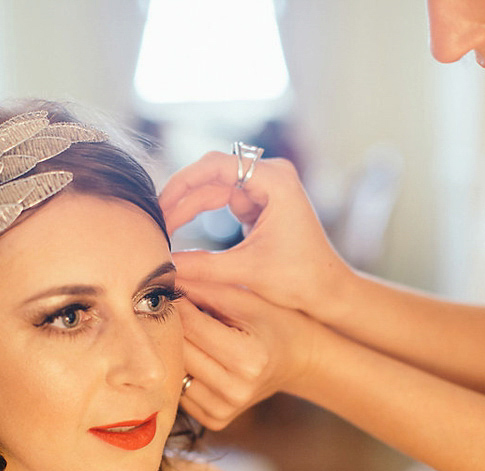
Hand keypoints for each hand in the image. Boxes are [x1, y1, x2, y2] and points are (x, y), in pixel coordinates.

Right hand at [161, 151, 347, 320]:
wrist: (329, 291)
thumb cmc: (299, 279)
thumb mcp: (245, 271)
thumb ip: (201, 266)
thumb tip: (161, 265)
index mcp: (276, 181)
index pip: (217, 165)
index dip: (183, 183)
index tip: (158, 206)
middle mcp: (271, 176)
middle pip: (211, 176)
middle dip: (182, 200)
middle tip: (155, 225)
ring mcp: (265, 187)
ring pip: (213, 189)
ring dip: (188, 208)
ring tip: (163, 231)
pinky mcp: (259, 203)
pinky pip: (221, 200)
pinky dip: (199, 214)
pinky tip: (179, 229)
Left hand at [177, 277, 317, 429]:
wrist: (297, 359)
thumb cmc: (274, 321)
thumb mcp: (248, 300)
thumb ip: (206, 289)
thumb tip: (165, 279)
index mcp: (248, 358)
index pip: (190, 325)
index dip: (175, 302)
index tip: (167, 287)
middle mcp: (236, 389)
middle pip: (179, 350)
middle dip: (172, 325)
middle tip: (168, 305)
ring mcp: (225, 409)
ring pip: (176, 372)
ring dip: (174, 350)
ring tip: (186, 330)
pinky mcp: (216, 420)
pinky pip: (180, 391)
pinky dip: (183, 372)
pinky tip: (196, 356)